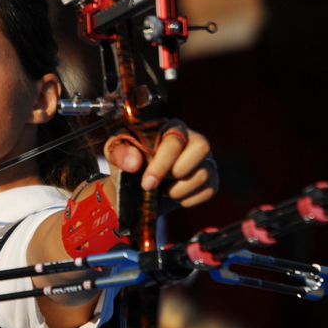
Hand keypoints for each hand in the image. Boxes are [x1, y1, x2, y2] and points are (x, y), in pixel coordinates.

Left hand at [103, 119, 217, 207]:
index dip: (161, 164)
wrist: (135, 189)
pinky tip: (174, 195)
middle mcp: (192, 139)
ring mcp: (205, 159)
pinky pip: (209, 191)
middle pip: (201, 147)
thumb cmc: (128, 165)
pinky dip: (188, 200)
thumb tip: (134, 162)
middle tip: (156, 185)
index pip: (175, 140)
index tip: (147, 183)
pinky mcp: (211, 179)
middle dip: (176, 173)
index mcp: (170, 127)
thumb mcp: (115, 155)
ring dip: (178, 190)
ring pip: (203, 174)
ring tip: (163, 190)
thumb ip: (119, 153)